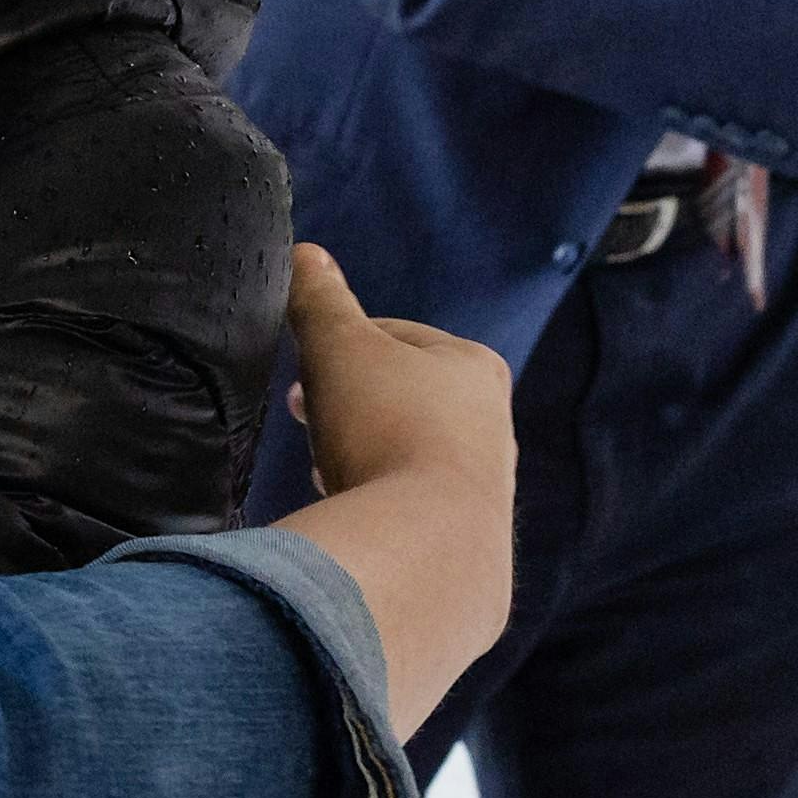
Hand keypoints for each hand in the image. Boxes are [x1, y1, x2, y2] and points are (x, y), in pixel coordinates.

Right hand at [262, 245, 515, 721]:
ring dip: (364, 456)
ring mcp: (486, 486)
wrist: (429, 544)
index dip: (341, 348)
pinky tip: (352, 513)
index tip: (304, 371)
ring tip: (328, 472)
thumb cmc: (387, 429)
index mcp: (474, 365)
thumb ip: (319, 300)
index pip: (396, 337)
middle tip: (307, 420)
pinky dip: (377, 502)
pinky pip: (410, 507)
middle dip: (352, 407)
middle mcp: (494, 424)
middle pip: (404, 400)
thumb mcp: (339, 348)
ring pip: (407, 455)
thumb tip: (304, 253)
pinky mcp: (470, 540)